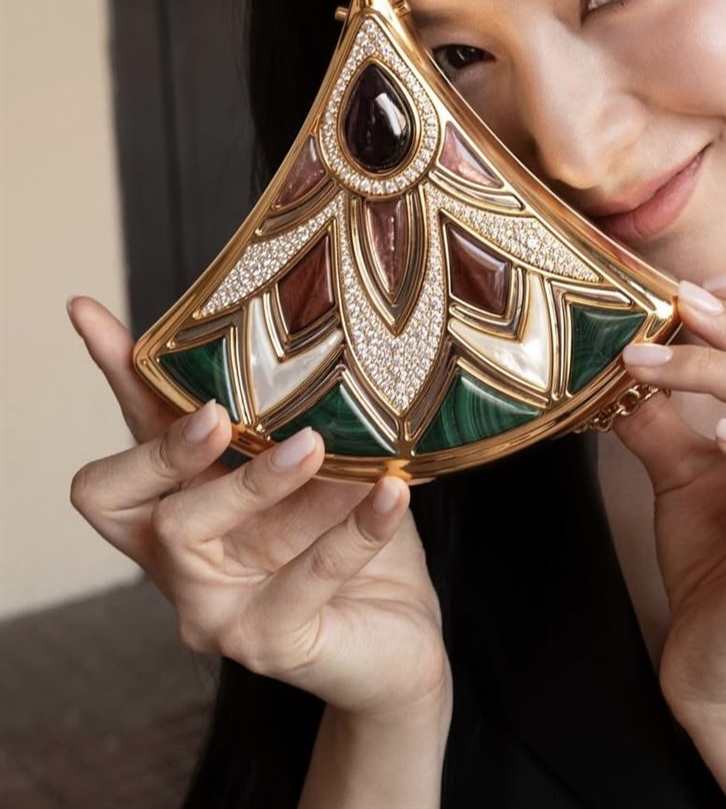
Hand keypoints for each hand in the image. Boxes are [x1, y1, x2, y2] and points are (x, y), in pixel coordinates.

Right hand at [67, 296, 449, 724]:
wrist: (399, 644)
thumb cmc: (352, 542)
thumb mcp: (323, 470)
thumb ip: (299, 421)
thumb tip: (320, 332)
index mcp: (183, 510)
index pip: (130, 443)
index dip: (111, 384)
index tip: (91, 315)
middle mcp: (181, 563)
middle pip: (130, 503)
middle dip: (167, 452)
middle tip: (220, 415)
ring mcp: (217, 611)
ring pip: (204, 536)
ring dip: (265, 482)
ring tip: (324, 446)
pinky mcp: (273, 643)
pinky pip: (304, 579)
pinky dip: (351, 531)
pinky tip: (390, 493)